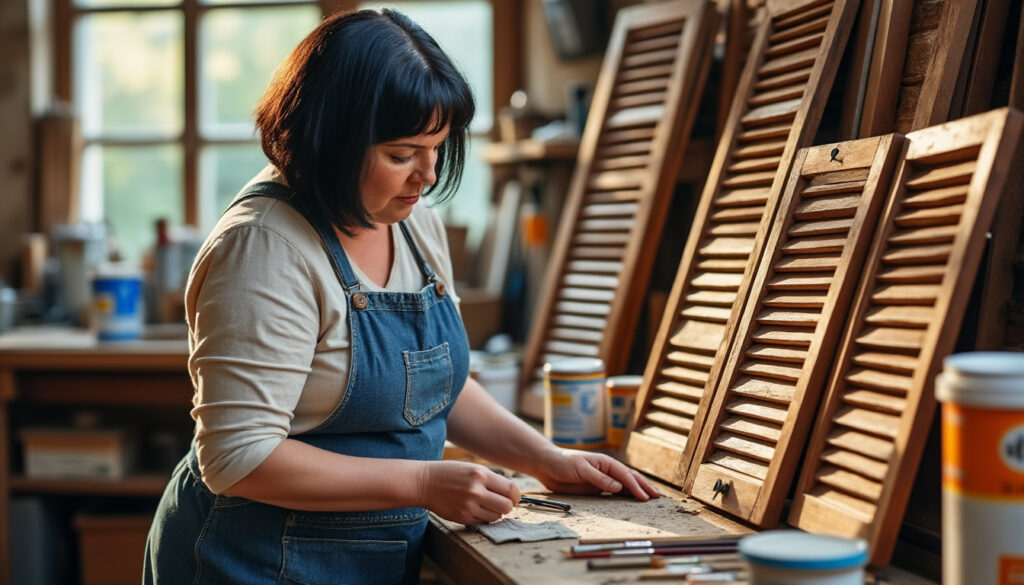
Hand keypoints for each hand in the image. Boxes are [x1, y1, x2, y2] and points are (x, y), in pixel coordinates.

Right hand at [418, 460, 519, 524]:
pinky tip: (476, 509)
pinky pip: (483, 522)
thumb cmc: (450, 474)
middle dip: (507, 506)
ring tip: (486, 505)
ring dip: (495, 513)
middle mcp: (476, 490)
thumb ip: (491, 480)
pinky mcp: (463, 518)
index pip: (510, 489)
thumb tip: (512, 494)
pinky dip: (484, 518)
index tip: (513, 497)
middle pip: (507, 506)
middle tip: (501, 503)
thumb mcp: (472, 469)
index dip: (516, 496)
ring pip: (496, 516)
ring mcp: (469, 506)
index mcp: (480, 474)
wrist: (424, 483)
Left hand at [532, 448, 660, 500]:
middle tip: (657, 496)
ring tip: (651, 498)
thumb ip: (599, 479)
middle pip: (630, 478)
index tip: (645, 497)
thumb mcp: (580, 469)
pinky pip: (615, 493)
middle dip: (644, 487)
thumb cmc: (563, 463)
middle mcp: (607, 470)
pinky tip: (633, 501)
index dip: (636, 486)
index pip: (625, 475)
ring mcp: (603, 479)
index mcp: (605, 463)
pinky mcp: (597, 488)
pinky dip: (626, 496)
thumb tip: (619, 487)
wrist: (548, 465)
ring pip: (625, 486)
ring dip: (638, 491)